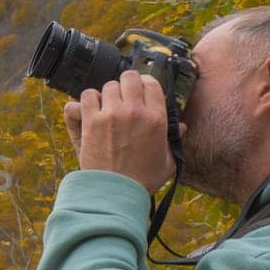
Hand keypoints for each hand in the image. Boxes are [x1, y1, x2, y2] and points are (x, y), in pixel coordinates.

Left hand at [65, 71, 176, 193]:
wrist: (115, 192)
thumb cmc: (142, 180)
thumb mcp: (167, 162)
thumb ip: (174, 141)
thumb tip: (182, 126)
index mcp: (156, 119)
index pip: (151, 83)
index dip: (144, 84)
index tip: (140, 91)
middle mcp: (134, 111)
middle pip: (129, 78)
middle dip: (126, 84)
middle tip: (122, 96)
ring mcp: (111, 114)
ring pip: (107, 86)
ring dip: (106, 95)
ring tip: (106, 107)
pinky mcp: (91, 121)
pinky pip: (87, 96)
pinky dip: (88, 101)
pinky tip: (90, 111)